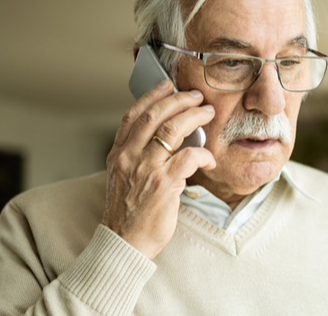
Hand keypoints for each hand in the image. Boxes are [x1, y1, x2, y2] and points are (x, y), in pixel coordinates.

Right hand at [102, 80, 215, 258]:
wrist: (124, 242)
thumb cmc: (128, 214)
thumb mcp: (123, 178)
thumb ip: (137, 157)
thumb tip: (162, 139)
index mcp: (118, 154)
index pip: (133, 115)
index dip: (151, 96)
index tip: (166, 85)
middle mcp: (129, 157)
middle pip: (155, 115)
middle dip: (179, 100)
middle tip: (196, 97)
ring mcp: (146, 169)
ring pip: (173, 129)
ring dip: (194, 117)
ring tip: (207, 113)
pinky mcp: (164, 184)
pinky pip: (189, 156)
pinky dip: (203, 152)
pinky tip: (209, 157)